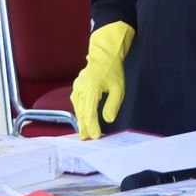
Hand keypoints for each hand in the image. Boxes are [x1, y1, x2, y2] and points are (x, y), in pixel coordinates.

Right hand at [70, 21, 134, 139]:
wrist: (104, 55)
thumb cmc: (113, 69)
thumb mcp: (118, 87)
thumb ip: (113, 104)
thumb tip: (108, 120)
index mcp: (90, 88)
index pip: (90, 112)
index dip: (92, 126)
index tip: (95, 136)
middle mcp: (80, 88)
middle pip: (81, 112)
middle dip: (84, 126)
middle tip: (87, 139)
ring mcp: (76, 88)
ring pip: (78, 108)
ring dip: (81, 120)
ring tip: (85, 133)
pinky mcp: (76, 88)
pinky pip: (77, 103)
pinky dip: (80, 112)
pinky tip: (84, 120)